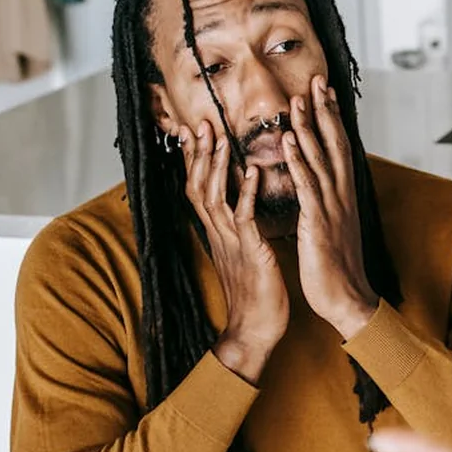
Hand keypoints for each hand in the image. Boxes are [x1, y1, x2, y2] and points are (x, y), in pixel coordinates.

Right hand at [181, 122, 287, 382]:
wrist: (256, 329)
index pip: (198, 188)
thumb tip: (237, 209)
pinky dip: (248, 192)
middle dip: (198, 154)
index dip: (195, 160)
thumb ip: (236, 230)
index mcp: (218, 233)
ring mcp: (232, 242)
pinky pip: (245, 218)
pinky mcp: (251, 252)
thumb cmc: (256, 293)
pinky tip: (254, 171)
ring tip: (221, 137)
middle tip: (199, 122)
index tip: (194, 132)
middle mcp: (219, 234)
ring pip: (215, 196)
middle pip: (198, 186)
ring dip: (217, 165)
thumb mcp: (242, 254)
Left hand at [282, 75, 377, 338]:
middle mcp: (341, 195)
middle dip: (325, 111)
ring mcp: (331, 206)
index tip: (326, 92)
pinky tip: (289, 138)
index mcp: (343, 196)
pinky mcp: (318, 221)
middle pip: (334, 144)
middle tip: (317, 80)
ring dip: (310, 125)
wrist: (347, 298)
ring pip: (320, 157)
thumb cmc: (336, 267)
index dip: (333, 119)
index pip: (339, 148)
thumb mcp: (333, 228)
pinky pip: (307, 183)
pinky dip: (298, 158)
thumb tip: (319, 187)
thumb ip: (326, 203)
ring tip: (299, 98)